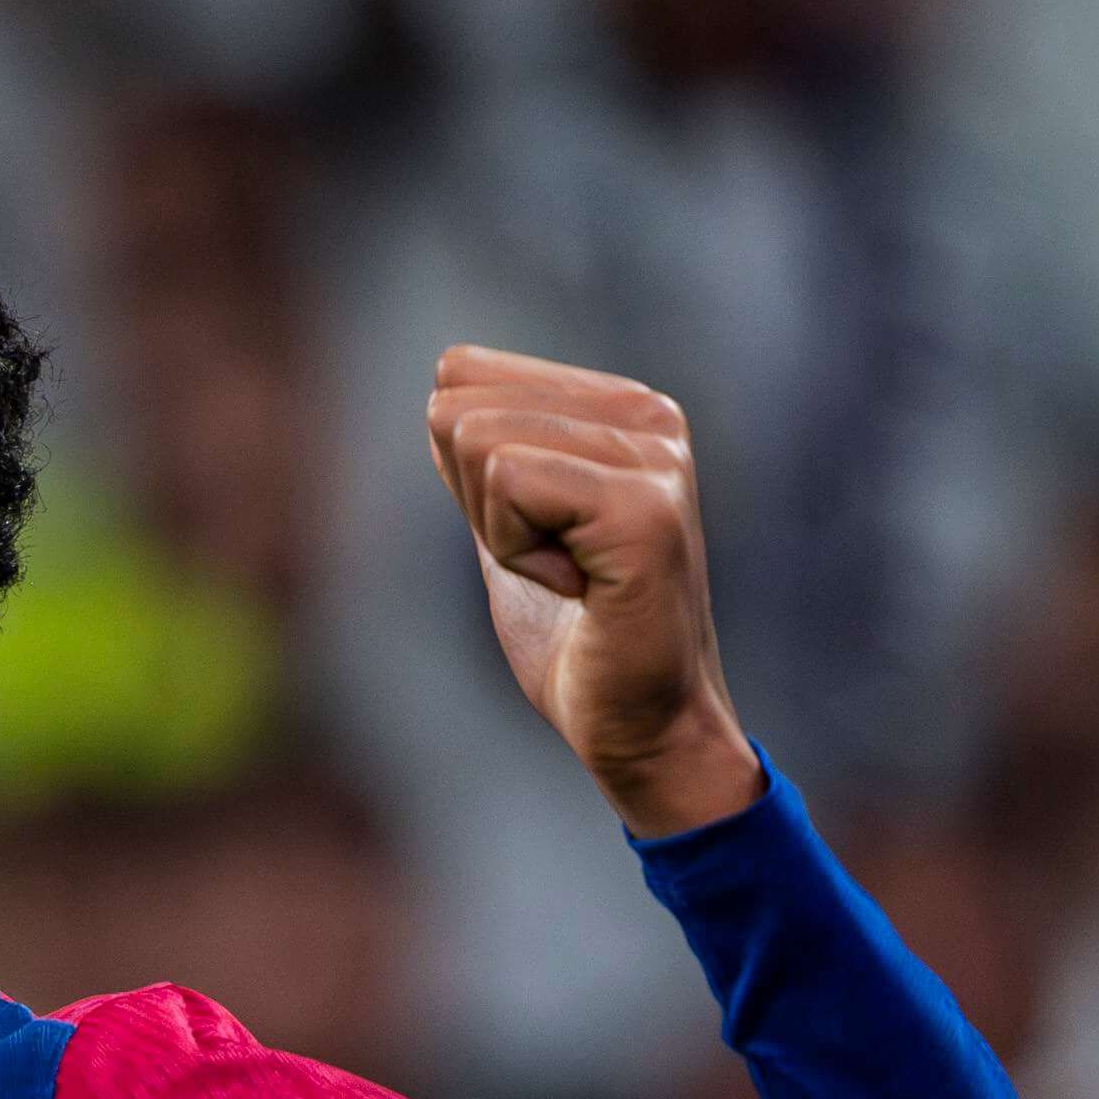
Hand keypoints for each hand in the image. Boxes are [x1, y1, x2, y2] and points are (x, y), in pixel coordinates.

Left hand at [425, 347, 765, 839]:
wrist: (638, 723)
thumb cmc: (577, 636)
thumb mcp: (511, 527)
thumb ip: (485, 460)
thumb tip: (443, 387)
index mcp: (620, 405)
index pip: (462, 375)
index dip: (464, 474)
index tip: (536, 533)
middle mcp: (649, 414)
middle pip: (462, 408)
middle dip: (479, 506)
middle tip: (554, 564)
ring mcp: (654, 456)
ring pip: (480, 443)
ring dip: (502, 535)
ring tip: (573, 577)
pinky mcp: (644, 506)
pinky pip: (509, 482)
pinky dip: (518, 553)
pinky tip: (580, 588)